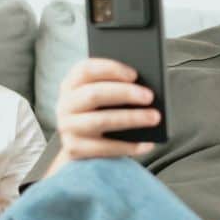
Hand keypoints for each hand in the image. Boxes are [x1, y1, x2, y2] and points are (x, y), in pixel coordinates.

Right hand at [50, 58, 158, 172]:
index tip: (135, 74)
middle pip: (94, 94)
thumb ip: (115, 87)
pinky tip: (147, 143)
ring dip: (131, 118)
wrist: (84, 150)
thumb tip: (143, 87)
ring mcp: (68, 128)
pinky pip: (105, 148)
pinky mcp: (75, 150)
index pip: (86, 69)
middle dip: (124, 93)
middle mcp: (65, 105)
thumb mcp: (102, 97)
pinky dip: (128, 146)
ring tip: (154, 117)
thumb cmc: (100, 115)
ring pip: (101, 120)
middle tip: (149, 96)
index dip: (110, 69)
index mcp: (71, 84)